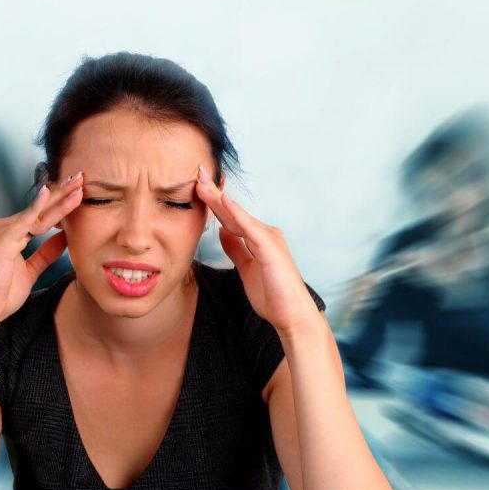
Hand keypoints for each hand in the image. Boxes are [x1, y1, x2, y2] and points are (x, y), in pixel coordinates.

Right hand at [0, 172, 83, 331]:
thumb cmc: (1, 293)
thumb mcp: (31, 270)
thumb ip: (46, 253)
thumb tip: (64, 238)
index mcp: (14, 233)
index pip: (43, 214)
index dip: (62, 202)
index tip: (80, 191)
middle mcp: (8, 227)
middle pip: (42, 207)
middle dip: (63, 192)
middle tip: (82, 177)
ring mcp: (4, 231)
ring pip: (38, 212)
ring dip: (59, 197)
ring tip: (77, 183)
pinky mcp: (3, 240)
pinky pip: (24, 220)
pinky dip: (36, 206)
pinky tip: (48, 193)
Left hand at [195, 165, 321, 334]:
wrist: (292, 316)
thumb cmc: (273, 296)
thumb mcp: (247, 268)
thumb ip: (237, 249)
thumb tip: (223, 232)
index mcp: (258, 239)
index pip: (230, 217)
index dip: (213, 202)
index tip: (197, 187)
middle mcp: (264, 234)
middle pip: (233, 211)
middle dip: (213, 193)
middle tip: (196, 173)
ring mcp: (268, 239)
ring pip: (238, 215)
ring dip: (219, 198)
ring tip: (201, 182)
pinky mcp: (269, 248)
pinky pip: (248, 227)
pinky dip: (235, 213)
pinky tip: (223, 200)